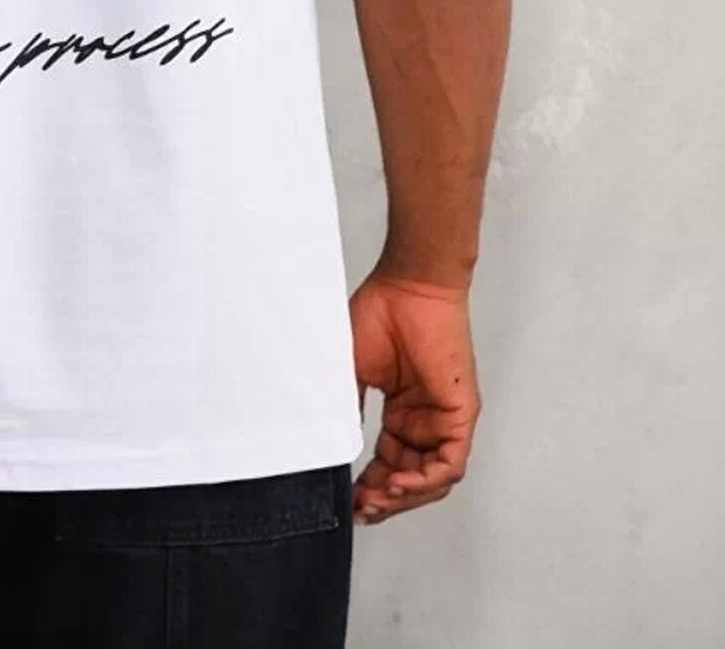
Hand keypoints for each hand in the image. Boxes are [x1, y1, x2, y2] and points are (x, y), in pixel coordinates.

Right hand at [350, 266, 480, 525]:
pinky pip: (449, 463)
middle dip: (385, 500)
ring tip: (375, 498)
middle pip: (410, 479)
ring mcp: (444, 419)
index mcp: (401, 413)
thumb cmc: (380, 313)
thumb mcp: (352, 371)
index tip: (347, 501)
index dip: (369, 487)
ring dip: (404, 496)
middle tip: (360, 508)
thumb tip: (333, 447)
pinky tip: (397, 482)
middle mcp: (424, 421)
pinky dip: (424, 480)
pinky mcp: (460, 414)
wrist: (408, 284)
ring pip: (431, 479)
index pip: (388, 464)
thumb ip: (347, 410)